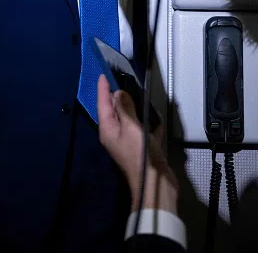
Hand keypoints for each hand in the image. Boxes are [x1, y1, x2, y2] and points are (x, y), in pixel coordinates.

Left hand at [97, 75, 176, 211]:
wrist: (155, 183)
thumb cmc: (139, 155)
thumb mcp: (130, 127)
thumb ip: (125, 108)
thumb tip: (118, 93)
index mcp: (108, 129)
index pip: (102, 104)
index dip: (103, 88)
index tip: (102, 74)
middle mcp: (115, 134)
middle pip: (114, 110)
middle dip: (116, 95)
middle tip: (119, 78)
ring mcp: (128, 141)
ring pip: (129, 118)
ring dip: (132, 106)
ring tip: (135, 92)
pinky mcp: (142, 146)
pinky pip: (142, 128)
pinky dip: (147, 120)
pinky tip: (153, 114)